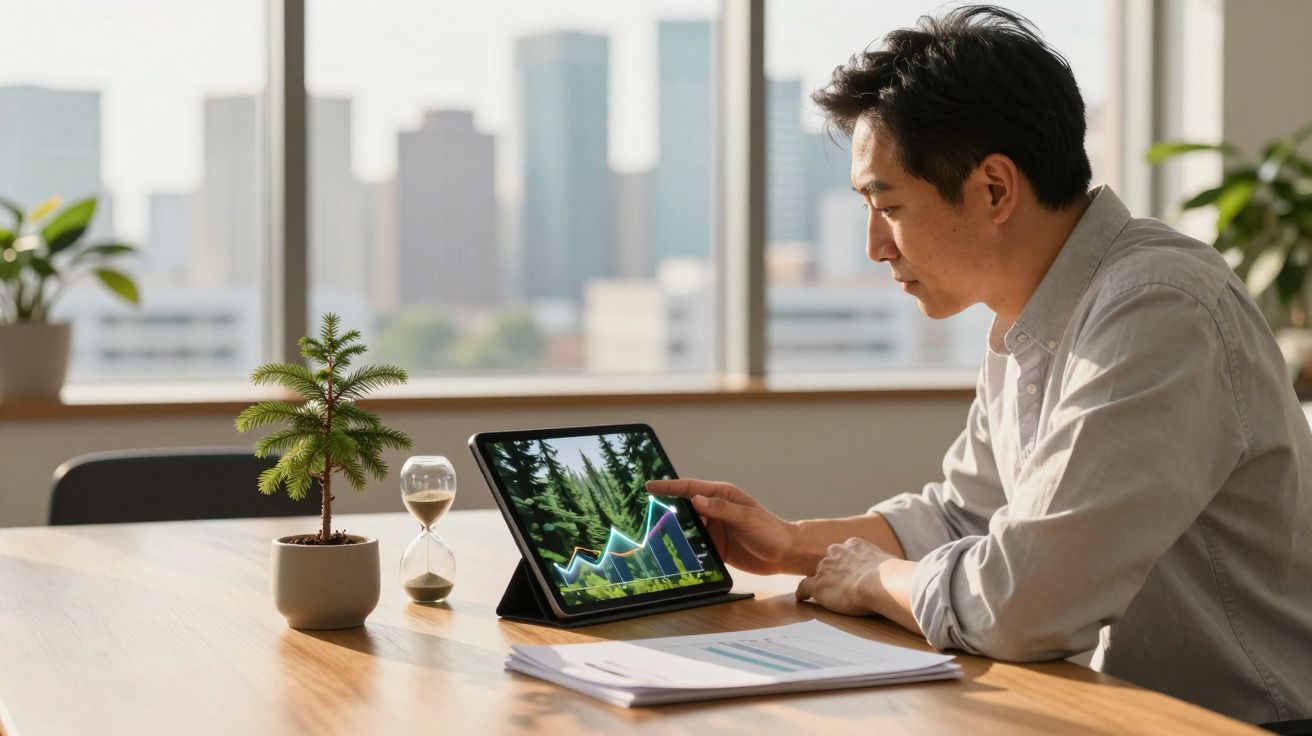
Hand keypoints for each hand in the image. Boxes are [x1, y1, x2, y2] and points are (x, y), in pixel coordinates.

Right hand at [644, 478, 799, 574]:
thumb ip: (722, 509)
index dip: (669, 486)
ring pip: (686, 527)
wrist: (784, 554)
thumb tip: (696, 499)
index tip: (649, 486)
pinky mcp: (714, 547)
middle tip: (641, 512)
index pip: (690, 488)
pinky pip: (694, 546)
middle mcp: (714, 510)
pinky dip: (682, 548)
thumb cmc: (770, 530)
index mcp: (722, 496)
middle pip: (684, 507)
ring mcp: (713, 529)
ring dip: (671, 530)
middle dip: (664, 508)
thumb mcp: (747, 518)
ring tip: (649, 534)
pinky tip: (669, 553)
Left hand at [794, 537, 896, 616]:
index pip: (845, 552)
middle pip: (829, 561)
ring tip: (826, 595)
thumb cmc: (892, 576)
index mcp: (854, 545)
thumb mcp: (890, 564)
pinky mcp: (818, 585)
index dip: (846, 564)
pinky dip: (802, 594)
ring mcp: (825, 568)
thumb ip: (886, 567)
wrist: (881, 583)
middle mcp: (836, 552)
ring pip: (818, 575)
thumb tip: (900, 575)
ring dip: (822, 583)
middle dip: (833, 572)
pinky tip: (802, 600)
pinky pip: (804, 588)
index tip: (850, 572)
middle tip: (839, 585)